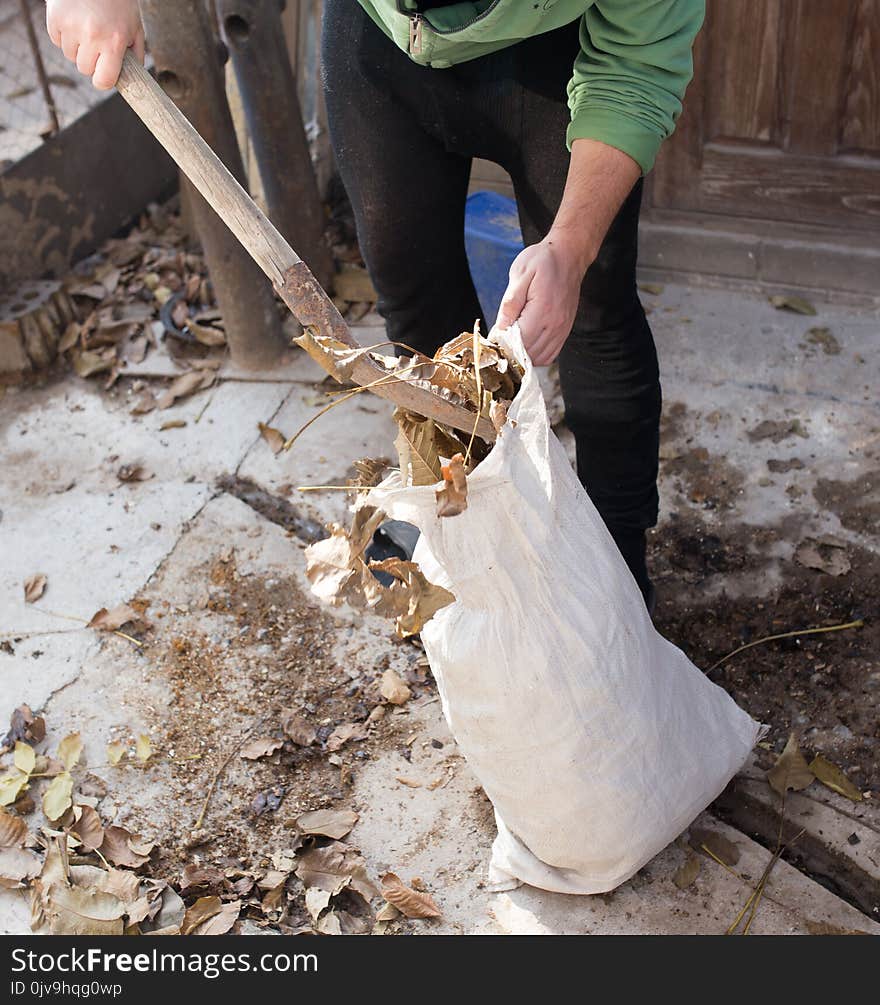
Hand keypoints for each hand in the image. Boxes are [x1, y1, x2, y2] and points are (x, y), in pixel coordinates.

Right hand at [46, 0, 144, 89]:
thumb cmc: (118, 2)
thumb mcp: (134, 27)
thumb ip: (136, 54)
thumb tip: (134, 79)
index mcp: (114, 42)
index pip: (103, 81)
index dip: (103, 81)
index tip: (104, 76)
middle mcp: (92, 36)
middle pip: (84, 69)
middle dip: (91, 61)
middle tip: (97, 45)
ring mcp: (71, 27)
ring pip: (69, 56)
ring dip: (77, 48)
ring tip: (86, 29)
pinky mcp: (55, 18)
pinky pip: (57, 40)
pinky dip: (64, 35)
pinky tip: (74, 22)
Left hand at [495, 232, 590, 365]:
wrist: (569, 255)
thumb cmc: (543, 261)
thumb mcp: (520, 274)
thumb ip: (510, 303)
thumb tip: (501, 328)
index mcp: (542, 309)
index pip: (519, 341)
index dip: (503, 345)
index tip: (493, 340)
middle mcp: (555, 324)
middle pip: (528, 354)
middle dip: (511, 352)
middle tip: (500, 342)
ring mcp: (562, 329)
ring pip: (539, 358)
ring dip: (523, 357)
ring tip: (512, 344)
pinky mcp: (565, 330)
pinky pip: (550, 354)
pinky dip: (536, 356)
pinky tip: (526, 347)